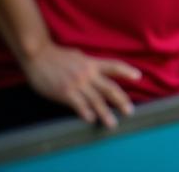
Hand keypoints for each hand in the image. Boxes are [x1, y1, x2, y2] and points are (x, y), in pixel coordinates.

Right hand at [22, 42, 140, 127]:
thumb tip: (97, 69)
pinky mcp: (65, 92)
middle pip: (109, 87)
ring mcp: (77, 83)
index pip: (114, 66)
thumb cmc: (57, 56)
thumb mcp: (79, 56)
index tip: (138, 77)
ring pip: (96, 100)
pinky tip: (91, 119)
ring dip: (105, 113)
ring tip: (112, 123)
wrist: (39, 56)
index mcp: (92, 63)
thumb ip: (89, 64)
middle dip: (121, 100)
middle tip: (130, 111)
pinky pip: (78, 104)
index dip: (127, 71)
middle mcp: (88, 73)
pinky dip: (85, 112)